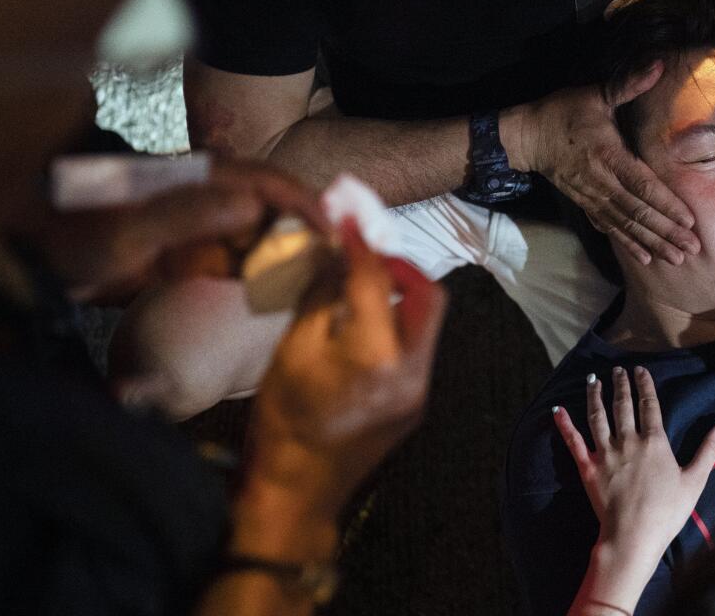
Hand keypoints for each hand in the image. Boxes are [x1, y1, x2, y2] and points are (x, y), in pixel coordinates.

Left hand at [36, 158, 328, 301]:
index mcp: (200, 180)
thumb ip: (186, 215)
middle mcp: (207, 197)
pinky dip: (257, 276)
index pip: (271, 183)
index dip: (307, 205)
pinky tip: (269, 295)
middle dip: (305, 237)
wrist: (37, 253)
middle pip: (274, 210)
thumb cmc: (76, 235)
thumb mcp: (129, 229)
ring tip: (311, 286)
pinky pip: (237, 260)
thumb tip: (249, 208)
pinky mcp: (191, 250)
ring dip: (285, 260)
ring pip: (260, 237)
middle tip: (333, 271)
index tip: (334, 236)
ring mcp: (199, 224)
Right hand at [246, 222, 446, 517]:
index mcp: (376, 357)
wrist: (297, 492)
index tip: (350, 221)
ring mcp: (420, 390)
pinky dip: (398, 327)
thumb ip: (321, 297)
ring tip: (363, 289)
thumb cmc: (283, 423)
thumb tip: (334, 255)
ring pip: (428, 323)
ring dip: (402, 298)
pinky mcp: (417, 402)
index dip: (362, 245)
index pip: (378, 281)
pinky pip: (418, 348)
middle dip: (402, 268)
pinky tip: (365, 327)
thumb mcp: (291, 351)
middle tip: (368, 258)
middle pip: (430, 297)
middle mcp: (412, 371)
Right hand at [513, 62, 700, 265]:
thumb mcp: (594, 94)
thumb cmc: (562, 113)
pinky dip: (627, 243)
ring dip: (651, 243)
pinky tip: (645, 257)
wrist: (526, 137)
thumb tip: (659, 65)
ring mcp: (592, 197)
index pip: (642, 185)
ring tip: (675, 258)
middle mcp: (601, 182)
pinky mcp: (585, 203)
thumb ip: (629, 84)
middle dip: (666, 232)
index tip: (689, 221)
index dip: (666, 205)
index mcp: (608, 156)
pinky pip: (609, 227)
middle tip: (692, 249)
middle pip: (638, 213)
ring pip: (626, 225)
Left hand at [554, 366, 714, 560]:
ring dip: (594, 396)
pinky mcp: (587, 467)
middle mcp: (627, 440)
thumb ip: (709, 449)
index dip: (644, 385)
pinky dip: (564, 425)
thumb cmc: (667, 511)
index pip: (649, 405)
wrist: (634, 535)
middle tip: (617, 369)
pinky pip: (573, 441)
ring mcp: (605, 453)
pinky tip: (557, 410)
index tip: (640, 369)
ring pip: (597, 416)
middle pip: (623, 405)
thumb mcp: (695, 480)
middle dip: (620, 384)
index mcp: (654, 442)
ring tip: (592, 380)